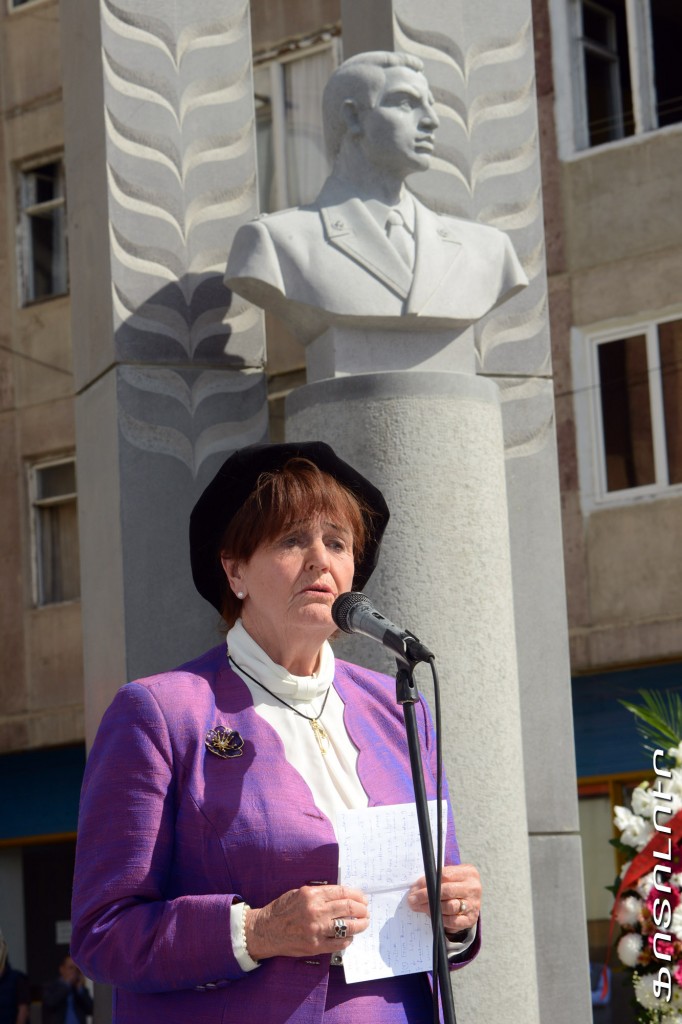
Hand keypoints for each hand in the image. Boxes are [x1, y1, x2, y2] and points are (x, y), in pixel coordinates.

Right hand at [245, 884, 369, 959]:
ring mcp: (316, 930)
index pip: (342, 892)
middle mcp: (316, 911)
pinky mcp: (315, 946)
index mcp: (312, 894)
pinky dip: (347, 939)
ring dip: (359, 925)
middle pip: (348, 908)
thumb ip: (319, 893)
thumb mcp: (299, 893)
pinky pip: (338, 943)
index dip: (357, 895)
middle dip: (362, 909)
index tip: (363, 898)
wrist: (265, 930)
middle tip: (366, 911)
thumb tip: (341, 895)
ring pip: (347, 926)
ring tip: (363, 923)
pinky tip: (349, 937)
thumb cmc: (282, 910)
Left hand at [407, 863, 481, 935]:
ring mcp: (474, 904)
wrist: (470, 901)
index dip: (427, 881)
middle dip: (426, 896)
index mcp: (468, 872)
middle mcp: (473, 888)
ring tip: (419, 907)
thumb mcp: (449, 877)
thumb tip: (415, 888)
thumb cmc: (455, 885)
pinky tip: (432, 916)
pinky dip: (441, 919)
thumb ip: (436, 879)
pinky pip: (453, 921)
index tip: (414, 887)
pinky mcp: (471, 919)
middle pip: (447, 891)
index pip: (445, 875)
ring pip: (450, 906)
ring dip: (431, 908)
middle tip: (412, 900)